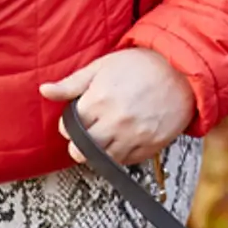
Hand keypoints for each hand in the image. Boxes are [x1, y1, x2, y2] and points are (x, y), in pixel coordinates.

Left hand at [43, 47, 194, 165]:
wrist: (183, 71)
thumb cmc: (141, 65)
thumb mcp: (102, 67)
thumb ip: (71, 83)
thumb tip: (44, 91)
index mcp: (99, 100)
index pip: (68, 128)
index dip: (69, 124)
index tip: (80, 118)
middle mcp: (115, 122)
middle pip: (81, 151)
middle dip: (80, 144)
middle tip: (89, 132)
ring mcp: (135, 136)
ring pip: (103, 161)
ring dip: (100, 152)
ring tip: (107, 136)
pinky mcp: (151, 145)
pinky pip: (127, 161)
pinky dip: (122, 154)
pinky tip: (125, 138)